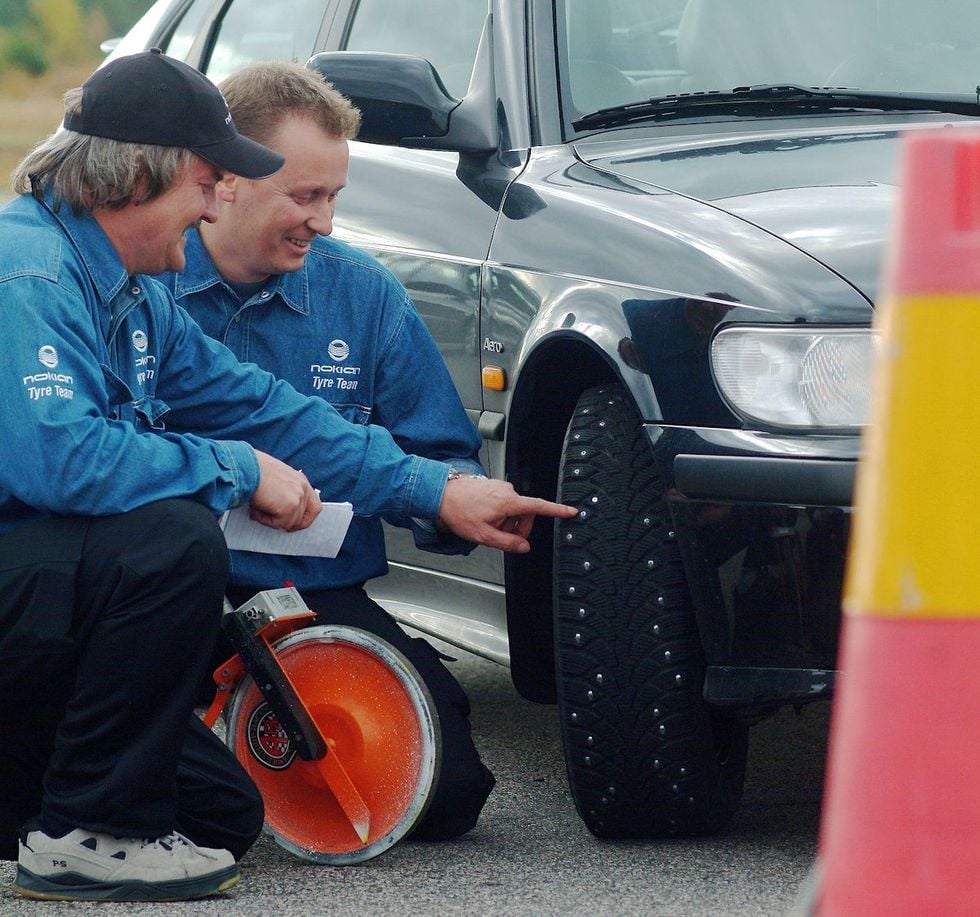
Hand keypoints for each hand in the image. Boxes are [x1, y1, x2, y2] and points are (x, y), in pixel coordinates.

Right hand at [249, 450, 320, 530]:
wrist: (246, 466)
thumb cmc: (254, 469)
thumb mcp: (276, 478)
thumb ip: (284, 491)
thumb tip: (279, 507)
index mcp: (301, 481)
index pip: (314, 506)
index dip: (305, 518)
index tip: (293, 523)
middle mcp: (303, 489)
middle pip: (304, 518)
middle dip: (287, 523)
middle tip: (274, 522)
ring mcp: (298, 498)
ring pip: (289, 523)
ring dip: (271, 520)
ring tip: (258, 508)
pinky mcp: (289, 507)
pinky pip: (279, 523)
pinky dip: (265, 520)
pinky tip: (256, 509)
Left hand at [437, 476, 577, 552]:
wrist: (441, 493)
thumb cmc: (459, 512)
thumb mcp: (483, 535)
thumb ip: (507, 542)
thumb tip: (524, 547)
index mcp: (509, 502)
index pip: (539, 507)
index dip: (557, 510)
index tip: (571, 511)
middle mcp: (507, 491)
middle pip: (526, 513)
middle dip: (517, 527)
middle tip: (498, 535)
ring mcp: (500, 486)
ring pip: (514, 510)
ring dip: (506, 521)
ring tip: (486, 524)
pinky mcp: (494, 486)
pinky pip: (505, 503)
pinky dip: (499, 513)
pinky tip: (483, 516)